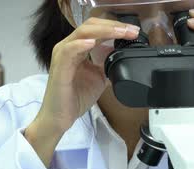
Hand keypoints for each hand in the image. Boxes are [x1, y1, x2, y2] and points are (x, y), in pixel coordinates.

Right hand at [25, 18, 139, 165]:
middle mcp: (68, 48)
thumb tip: (121, 54)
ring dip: (103, 31)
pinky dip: (81, 44)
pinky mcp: (59, 67)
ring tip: (120, 33)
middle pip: (90, 25)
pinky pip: (69, 50)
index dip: (115, 27)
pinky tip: (93, 43)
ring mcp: (62, 56)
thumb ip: (107, 63)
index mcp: (77, 48)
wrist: (60, 118)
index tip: (133, 32)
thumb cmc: (75, 99)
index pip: (96, 29)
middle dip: (113, 26)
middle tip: (131, 31)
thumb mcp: (99, 77)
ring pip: (82, 33)